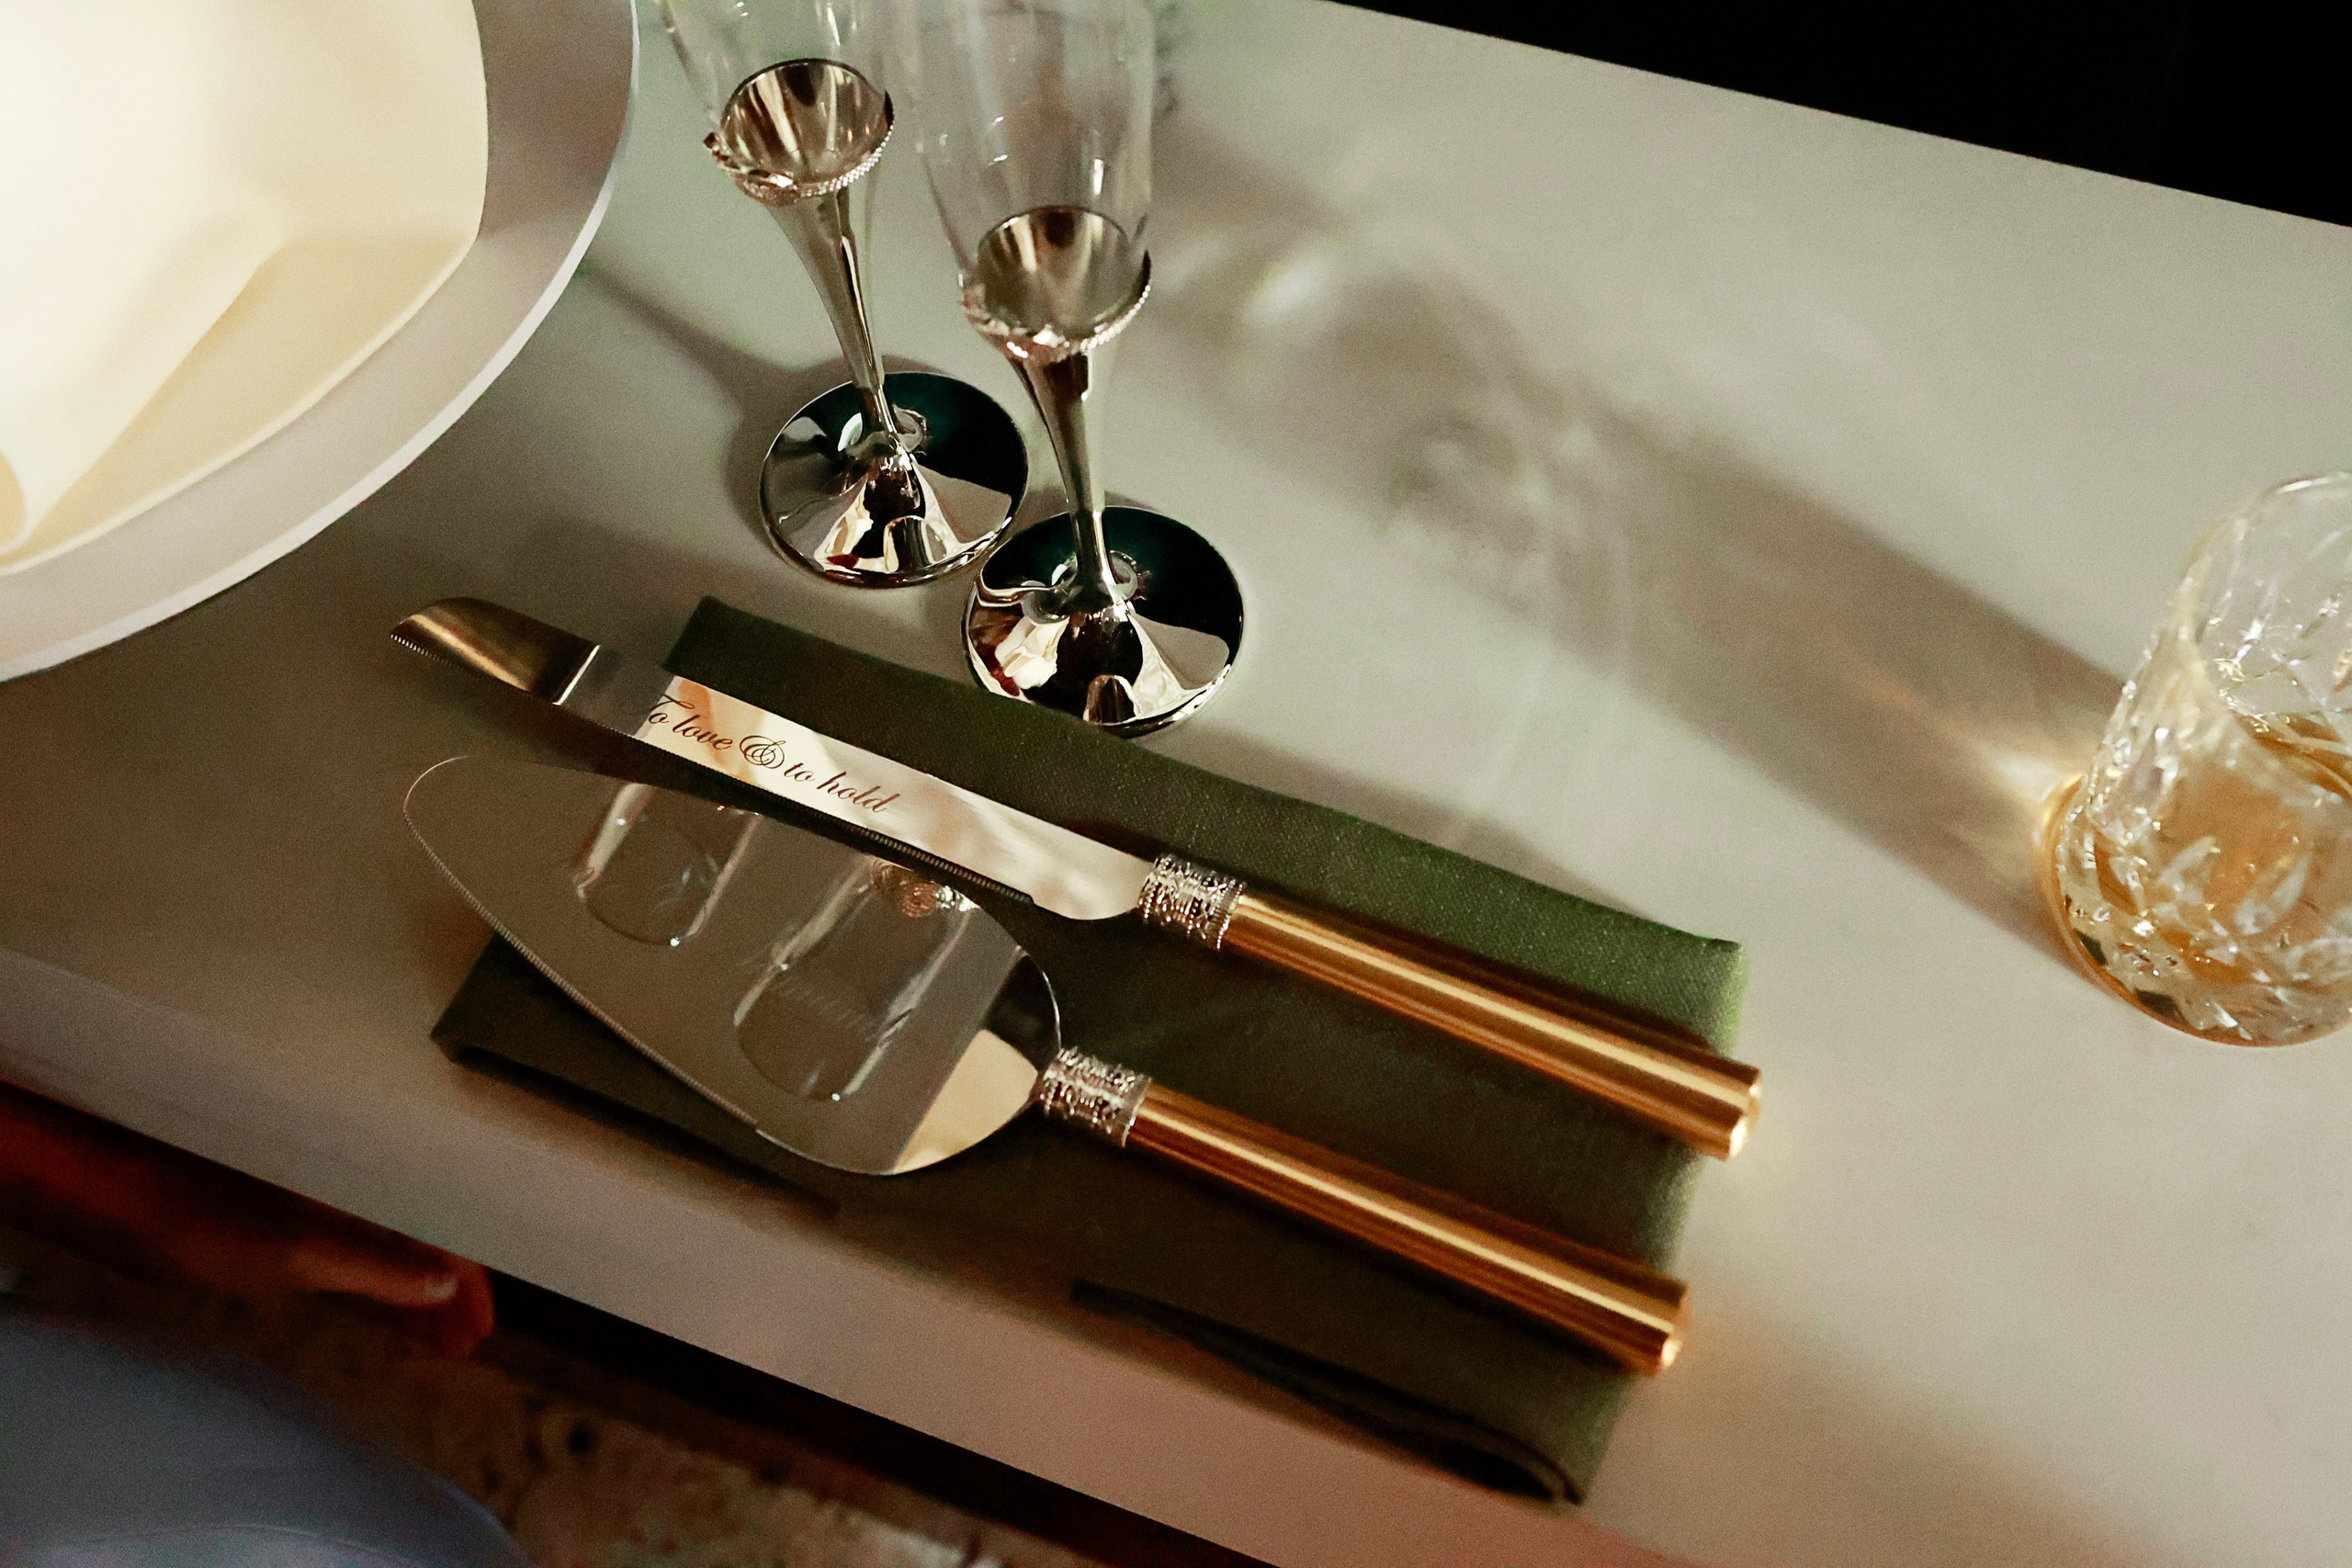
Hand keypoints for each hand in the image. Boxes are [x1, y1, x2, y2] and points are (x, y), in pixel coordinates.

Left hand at [0, 1081, 493, 1356]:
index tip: (480, 1331)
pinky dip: (382, 1286)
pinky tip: (386, 1317)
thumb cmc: (207, 1223)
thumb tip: (446, 1283)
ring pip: (396, 1248)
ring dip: (417, 1295)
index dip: (469, 1284)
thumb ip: (378, 1269)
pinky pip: (363, 1253)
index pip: (445, 1230)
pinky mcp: (299, 1220)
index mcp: (370, 1180)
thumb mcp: (302, 1256)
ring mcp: (328, 1202)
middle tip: (461, 1347)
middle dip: (450, 1296)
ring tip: (429, 1344)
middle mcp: (358, 1185)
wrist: (128, 1202)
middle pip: (427, 1238)